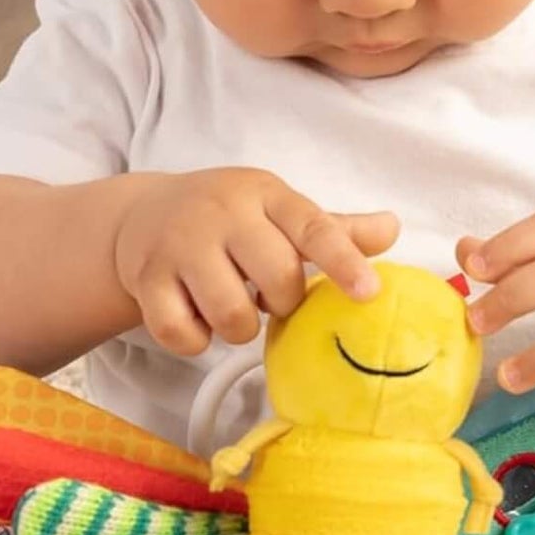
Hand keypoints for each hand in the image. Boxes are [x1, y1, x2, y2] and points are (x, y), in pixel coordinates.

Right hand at [113, 168, 398, 355]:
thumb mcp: (279, 213)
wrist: (142, 216)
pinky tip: (195, 315)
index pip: (313, 228)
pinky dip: (196, 339)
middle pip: (277, 279)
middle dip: (283, 302)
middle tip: (268, 295)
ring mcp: (179, 245)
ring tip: (231, 304)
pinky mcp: (146, 280)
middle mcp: (221, 214)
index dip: (344, 262)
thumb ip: (334, 229)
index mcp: (264, 195)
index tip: (369, 293)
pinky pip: (184, 335)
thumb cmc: (229, 220)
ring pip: (232, 315)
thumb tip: (392, 227)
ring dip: (239, 326)